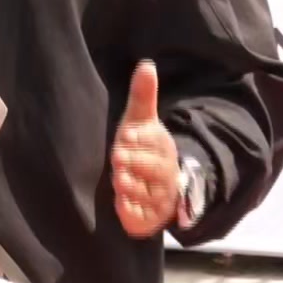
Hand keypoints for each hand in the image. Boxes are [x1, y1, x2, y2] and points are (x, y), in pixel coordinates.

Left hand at [111, 60, 180, 238]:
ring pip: (148, 195)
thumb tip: (146, 63)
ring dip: (133, 188)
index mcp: (163, 148)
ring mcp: (158, 198)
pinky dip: (133, 215)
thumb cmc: (140, 148)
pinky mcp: (148, 219)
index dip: (140, 139)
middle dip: (136, 163)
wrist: (155, 188)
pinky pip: (143, 219)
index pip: (154, 143)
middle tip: (118, 157)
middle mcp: (164, 174)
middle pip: (153, 169)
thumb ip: (142, 95)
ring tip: (118, 182)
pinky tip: (122, 208)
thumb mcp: (139, 121)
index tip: (125, 133)